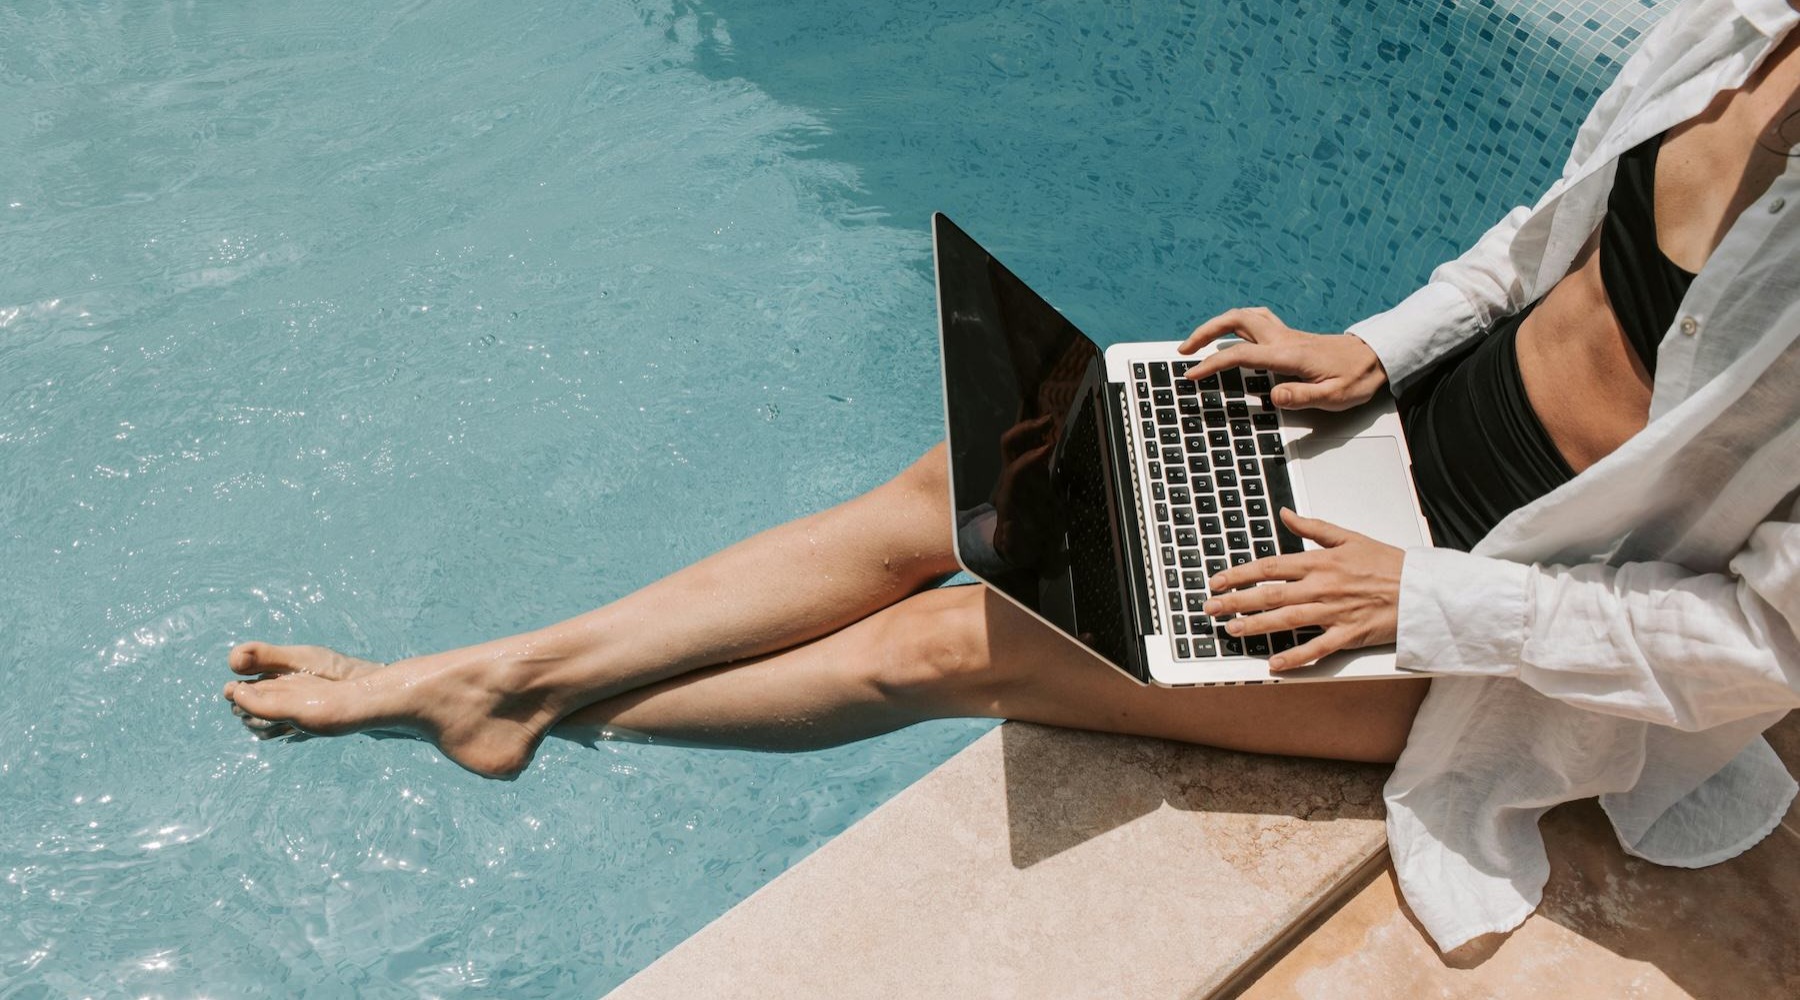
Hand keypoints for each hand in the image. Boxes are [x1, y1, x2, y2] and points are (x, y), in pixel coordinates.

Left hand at [991, 414, 1057, 564]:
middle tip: (1049, 420)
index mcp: (1009, 495)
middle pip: (1009, 445)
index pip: (1016, 470)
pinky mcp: (1029, 472)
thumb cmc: (1019, 545)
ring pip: (1018, 442)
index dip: (1029, 459)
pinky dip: (1040, 434)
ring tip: (1052, 418)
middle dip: (1026, 429)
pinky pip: (1031, 447)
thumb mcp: (1016, 548)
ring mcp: (1019, 472)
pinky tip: (1054, 427)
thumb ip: (1011, 539)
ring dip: (1032, 427)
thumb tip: (1007, 528)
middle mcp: (1011, 478)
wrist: (1016, 544)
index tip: (1048, 448)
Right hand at [1178, 307, 1387, 410]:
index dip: (1213, 364)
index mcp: (1289, 355)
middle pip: (1236, 321)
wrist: (1378, 357)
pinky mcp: (1290, 336)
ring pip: (1245, 315)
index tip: (1192, 374)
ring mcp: (1286, 334)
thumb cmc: (1358, 378)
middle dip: (1205, 332)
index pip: (1241, 354)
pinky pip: (1256, 320)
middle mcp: (1284, 339)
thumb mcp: (1335, 396)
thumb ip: (1302, 396)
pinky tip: (1231, 334)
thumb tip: (1273, 397)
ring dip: (1218, 323)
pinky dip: (1236, 323)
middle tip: (1185, 350)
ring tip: (1199, 340)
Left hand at [1202, 509, 1402, 671]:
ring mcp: (1333, 612)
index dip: (1239, 574)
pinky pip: (1316, 649)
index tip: (1217, 580)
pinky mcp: (1347, 635)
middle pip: (1270, 595)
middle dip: (1236, 602)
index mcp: (1320, 562)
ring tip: (1232, 630)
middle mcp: (1321, 587)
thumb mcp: (1348, 537)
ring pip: (1286, 621)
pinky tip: (1274, 664)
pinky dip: (1295, 657)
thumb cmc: (1387, 564)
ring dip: (1256, 626)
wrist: (1422, 588)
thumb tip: (1285, 514)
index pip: (1270, 567)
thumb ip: (1312, 527)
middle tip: (1210, 608)